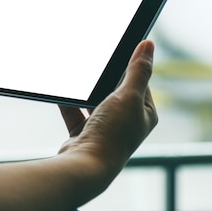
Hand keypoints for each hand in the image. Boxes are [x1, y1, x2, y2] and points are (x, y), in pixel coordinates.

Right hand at [58, 40, 157, 178]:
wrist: (86, 166)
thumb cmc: (113, 133)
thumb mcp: (129, 95)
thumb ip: (138, 70)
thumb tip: (149, 44)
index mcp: (145, 113)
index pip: (140, 82)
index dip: (130, 65)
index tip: (118, 49)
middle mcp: (127, 122)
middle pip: (115, 91)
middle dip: (105, 78)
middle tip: (96, 60)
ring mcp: (105, 129)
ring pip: (94, 101)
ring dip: (86, 91)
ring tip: (78, 76)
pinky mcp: (85, 135)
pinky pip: (75, 113)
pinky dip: (68, 103)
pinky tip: (62, 91)